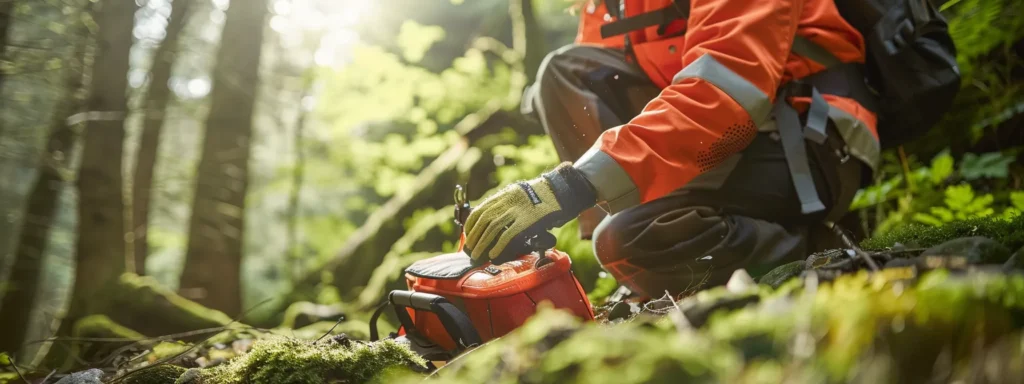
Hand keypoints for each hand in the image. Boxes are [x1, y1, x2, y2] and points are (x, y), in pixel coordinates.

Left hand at [464, 163, 596, 260]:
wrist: (562, 190)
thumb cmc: (543, 196)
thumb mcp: (521, 195)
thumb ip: (508, 206)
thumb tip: (496, 223)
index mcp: (505, 195)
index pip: (480, 210)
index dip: (471, 224)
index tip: (467, 234)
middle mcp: (508, 201)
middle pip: (484, 220)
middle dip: (474, 236)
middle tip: (470, 249)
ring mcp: (517, 210)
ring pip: (492, 228)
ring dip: (482, 243)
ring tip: (477, 254)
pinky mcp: (527, 220)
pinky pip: (508, 235)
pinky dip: (498, 245)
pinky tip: (493, 254)